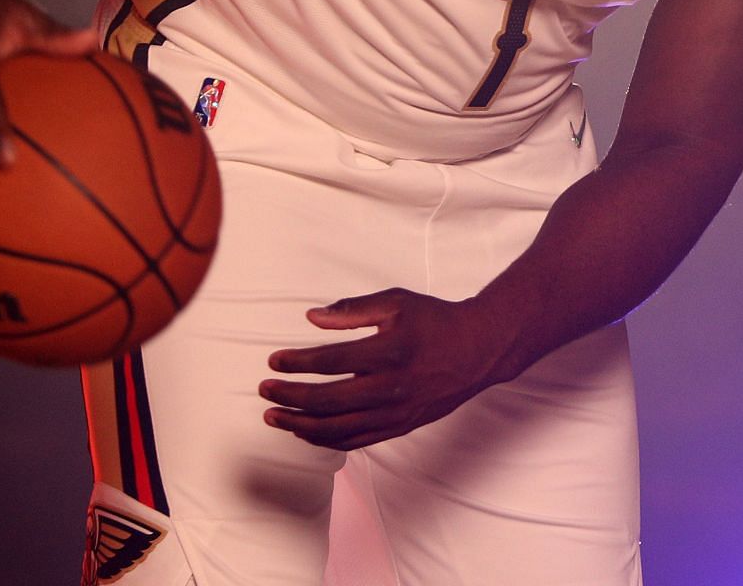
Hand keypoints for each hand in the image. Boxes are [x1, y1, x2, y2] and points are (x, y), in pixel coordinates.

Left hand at [260, 289, 511, 450]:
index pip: (330, 361)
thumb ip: (352, 310)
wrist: (477, 350)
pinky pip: (357, 441)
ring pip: (338, 429)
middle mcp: (391, 387)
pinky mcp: (401, 426)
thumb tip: (311, 317)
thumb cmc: (434, 320)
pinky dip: (327, 440)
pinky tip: (306, 433)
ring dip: (301, 425)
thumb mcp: (395, 302)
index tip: (273, 360)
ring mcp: (396, 412)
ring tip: (274, 416)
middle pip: (328, 401)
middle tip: (264, 390)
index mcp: (388, 351)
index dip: (296, 362)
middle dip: (290, 397)